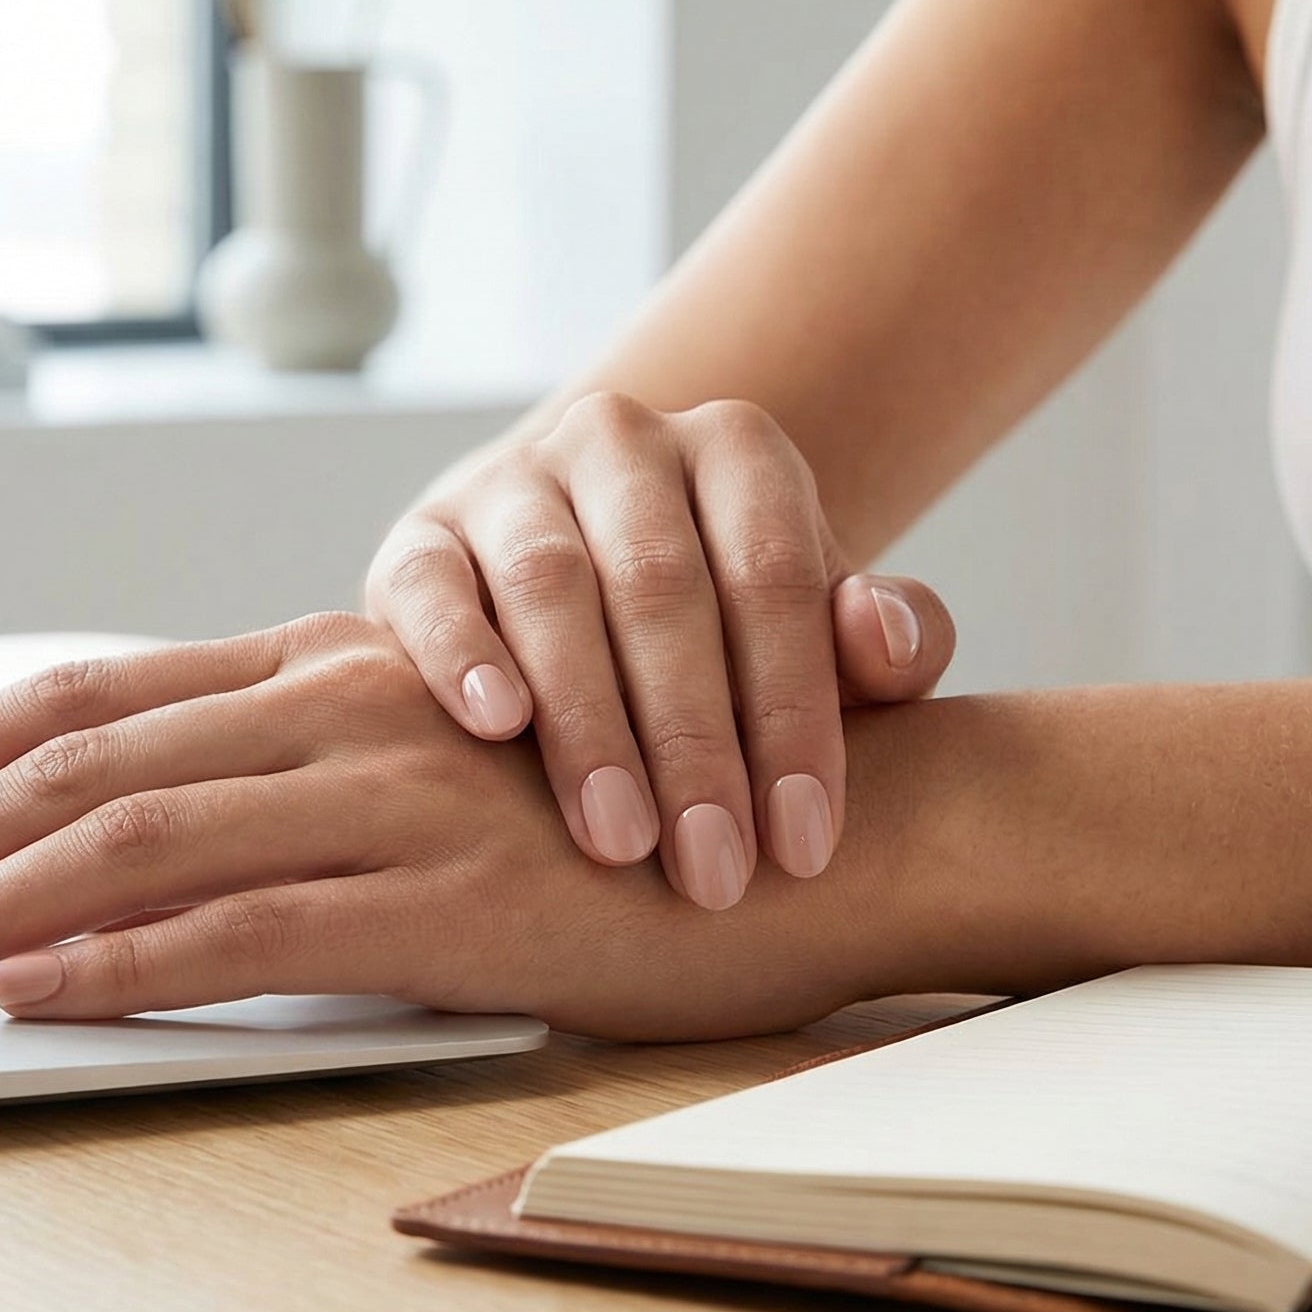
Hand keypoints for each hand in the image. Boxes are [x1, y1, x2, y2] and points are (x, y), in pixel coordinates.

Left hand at [0, 614, 864, 1040]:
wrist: (842, 810)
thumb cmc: (651, 805)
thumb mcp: (462, 775)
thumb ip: (329, 794)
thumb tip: (189, 862)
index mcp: (324, 673)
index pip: (82, 699)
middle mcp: (334, 705)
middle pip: (61, 763)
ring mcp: (385, 795)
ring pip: (117, 841)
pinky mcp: (446, 899)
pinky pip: (239, 929)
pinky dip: (108, 964)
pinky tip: (15, 997)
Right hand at [364, 391, 953, 907]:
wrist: (582, 578)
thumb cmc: (728, 631)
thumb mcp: (821, 635)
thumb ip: (890, 644)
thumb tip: (886, 639)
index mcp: (737, 448)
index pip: (774, 577)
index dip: (794, 717)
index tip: (804, 844)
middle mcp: (621, 441)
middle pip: (662, 587)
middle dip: (692, 742)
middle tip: (712, 870)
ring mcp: (512, 481)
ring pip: (549, 586)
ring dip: (586, 723)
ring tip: (617, 839)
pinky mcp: (422, 535)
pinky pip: (433, 586)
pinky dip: (459, 652)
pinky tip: (494, 724)